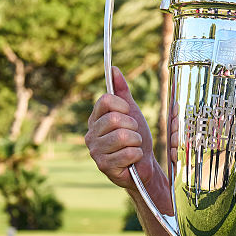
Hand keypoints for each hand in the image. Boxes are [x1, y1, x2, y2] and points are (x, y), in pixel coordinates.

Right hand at [85, 66, 156, 189]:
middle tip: (134, 135)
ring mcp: (95, 151)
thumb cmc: (137, 138)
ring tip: (134, 146)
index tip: (129, 114)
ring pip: (122, 136)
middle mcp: (91, 134)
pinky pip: (128, 153)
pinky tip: (133, 159)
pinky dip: (137, 155)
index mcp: (96, 118)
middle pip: (115, 119)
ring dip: (136, 142)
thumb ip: (122, 91)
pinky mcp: (103, 166)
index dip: (123, 106)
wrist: (144, 165)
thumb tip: (113, 69)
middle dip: (133, 127)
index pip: (105, 100)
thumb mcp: (131, 111)